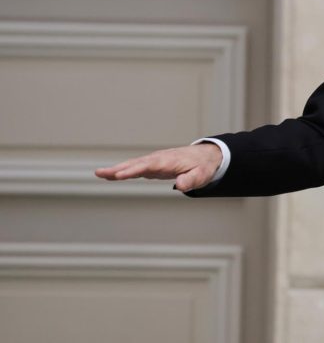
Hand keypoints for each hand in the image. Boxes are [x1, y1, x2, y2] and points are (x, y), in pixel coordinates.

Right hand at [95, 143, 222, 191]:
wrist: (206, 156)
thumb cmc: (203, 166)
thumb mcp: (201, 175)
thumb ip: (191, 180)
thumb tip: (181, 186)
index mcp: (169, 161)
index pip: (149, 165)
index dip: (134, 170)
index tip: (120, 175)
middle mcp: (158, 159)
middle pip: (136, 163)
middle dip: (119, 168)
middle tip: (100, 173)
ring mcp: (154, 162)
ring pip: (133, 165)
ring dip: (116, 169)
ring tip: (99, 173)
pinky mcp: (153, 166)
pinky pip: (135, 168)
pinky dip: (123, 171)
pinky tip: (111, 175)